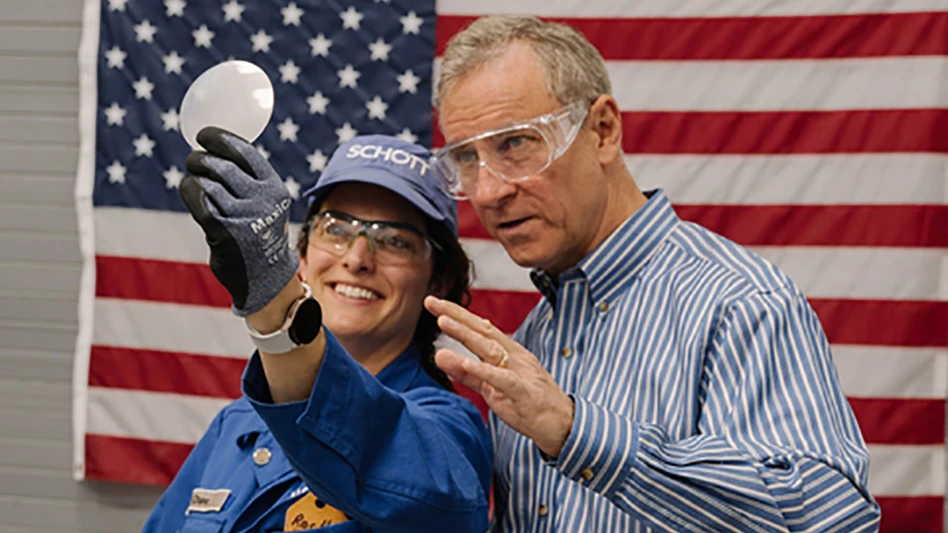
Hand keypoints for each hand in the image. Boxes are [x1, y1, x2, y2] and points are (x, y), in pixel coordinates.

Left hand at [180, 127, 298, 316]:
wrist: (266, 277)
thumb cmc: (260, 234)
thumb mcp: (267, 204)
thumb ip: (249, 182)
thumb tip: (215, 152)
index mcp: (274, 188)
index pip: (244, 153)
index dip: (220, 139)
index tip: (204, 135)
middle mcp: (261, 200)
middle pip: (221, 165)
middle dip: (201, 158)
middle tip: (194, 159)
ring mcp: (242, 216)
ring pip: (206, 181)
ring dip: (194, 176)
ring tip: (193, 179)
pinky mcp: (222, 230)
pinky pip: (197, 199)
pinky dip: (189, 189)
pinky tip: (188, 189)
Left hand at [425, 296, 574, 457]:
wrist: (562, 424)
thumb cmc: (528, 403)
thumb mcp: (492, 387)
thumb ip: (467, 373)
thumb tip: (440, 356)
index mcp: (508, 352)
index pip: (480, 326)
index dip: (456, 313)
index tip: (432, 301)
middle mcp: (514, 356)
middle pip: (482, 330)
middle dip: (456, 314)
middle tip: (431, 301)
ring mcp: (520, 372)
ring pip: (490, 348)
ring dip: (465, 334)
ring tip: (443, 321)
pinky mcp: (523, 392)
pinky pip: (502, 379)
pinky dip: (483, 370)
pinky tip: (465, 363)